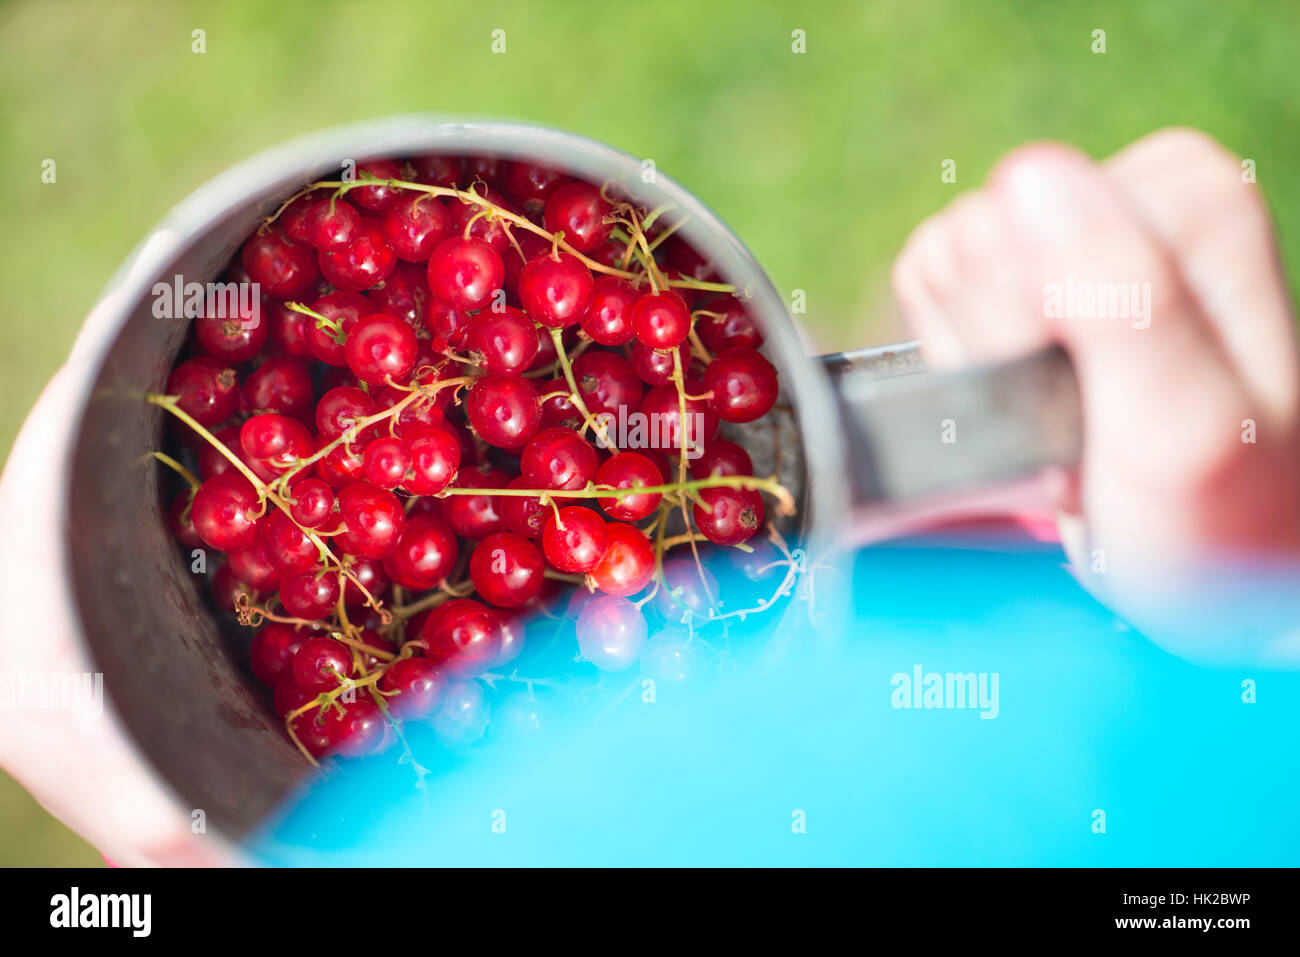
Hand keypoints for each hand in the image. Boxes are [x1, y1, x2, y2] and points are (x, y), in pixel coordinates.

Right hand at [892, 129, 1299, 661]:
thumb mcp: (1179, 423)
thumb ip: (1120, 294)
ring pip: (943, 263)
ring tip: (1058, 413)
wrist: (1197, 558)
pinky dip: (952, 358)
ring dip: (978, 366)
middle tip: (1078, 414)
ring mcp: (1070, 224)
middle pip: (974, 239)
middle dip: (999, 352)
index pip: (1016, 225)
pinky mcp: (1012, 260)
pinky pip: (924, 281)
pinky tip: (1022, 396)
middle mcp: (1134, 191)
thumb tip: (1030, 178)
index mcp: (1192, 198)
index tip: (1087, 399)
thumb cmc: (1207, 514)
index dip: (1018, 333)